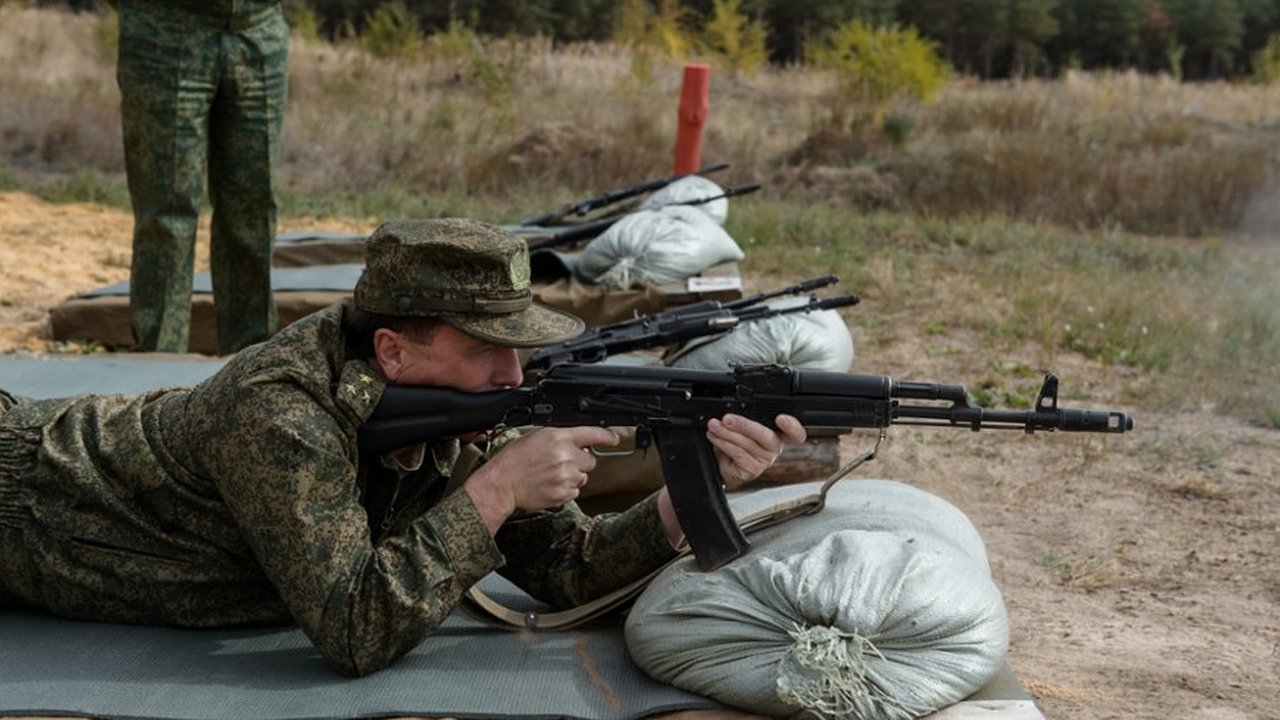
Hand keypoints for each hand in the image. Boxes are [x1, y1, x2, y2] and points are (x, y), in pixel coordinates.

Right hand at [465, 426, 619, 531]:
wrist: (502, 483)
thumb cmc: (514, 459)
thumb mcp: (536, 437)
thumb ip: (560, 437)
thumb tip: (578, 440)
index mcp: (559, 437)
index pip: (592, 433)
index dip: (607, 436)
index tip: (614, 438)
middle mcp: (565, 455)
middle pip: (590, 460)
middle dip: (579, 462)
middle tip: (560, 463)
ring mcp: (566, 476)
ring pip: (583, 477)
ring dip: (572, 476)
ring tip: (551, 475)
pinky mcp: (564, 493)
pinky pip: (575, 491)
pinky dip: (566, 489)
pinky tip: (549, 485)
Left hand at [706, 413, 806, 489]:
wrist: (721, 463)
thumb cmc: (735, 441)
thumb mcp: (741, 425)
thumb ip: (745, 416)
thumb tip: (730, 407)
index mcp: (778, 432)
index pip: (795, 432)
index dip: (793, 426)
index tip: (781, 418)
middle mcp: (774, 447)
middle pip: (766, 436)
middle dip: (744, 425)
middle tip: (727, 419)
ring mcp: (765, 460)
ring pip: (747, 444)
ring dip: (727, 433)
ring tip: (714, 426)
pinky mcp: (752, 469)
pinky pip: (738, 454)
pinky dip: (724, 444)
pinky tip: (715, 438)